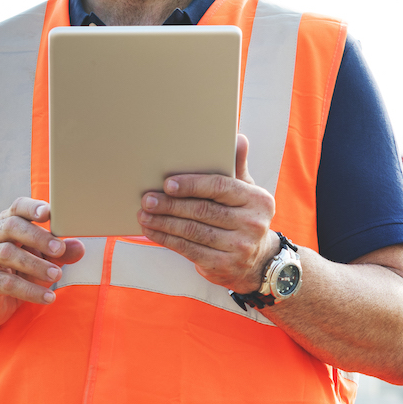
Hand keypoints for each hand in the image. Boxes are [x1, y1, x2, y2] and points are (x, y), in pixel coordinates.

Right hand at [0, 198, 87, 326]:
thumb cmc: (19, 274)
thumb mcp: (43, 261)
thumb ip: (60, 254)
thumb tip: (79, 247)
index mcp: (6, 224)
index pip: (17, 208)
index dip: (31, 207)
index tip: (48, 213)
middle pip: (11, 226)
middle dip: (38, 237)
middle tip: (59, 249)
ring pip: (7, 253)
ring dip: (35, 264)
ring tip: (56, 275)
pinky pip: (6, 283)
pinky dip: (29, 290)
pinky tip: (47, 297)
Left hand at [136, 134, 277, 291]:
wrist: (257, 260)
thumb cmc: (244, 218)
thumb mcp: (247, 193)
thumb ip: (237, 167)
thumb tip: (238, 138)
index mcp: (258, 200)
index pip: (221, 188)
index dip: (192, 185)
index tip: (168, 184)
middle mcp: (252, 224)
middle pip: (203, 211)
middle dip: (170, 205)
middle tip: (147, 200)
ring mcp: (240, 247)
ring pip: (193, 231)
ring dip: (164, 223)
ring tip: (144, 215)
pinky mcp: (224, 265)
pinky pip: (189, 249)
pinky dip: (167, 240)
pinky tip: (153, 231)